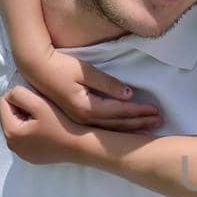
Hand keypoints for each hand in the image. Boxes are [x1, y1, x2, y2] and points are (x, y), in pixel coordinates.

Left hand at [0, 85, 104, 165]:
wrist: (80, 145)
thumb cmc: (61, 124)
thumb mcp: (39, 103)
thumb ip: (19, 94)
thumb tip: (10, 95)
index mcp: (11, 133)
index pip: (3, 103)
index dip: (19, 96)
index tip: (37, 100)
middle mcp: (12, 146)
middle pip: (9, 116)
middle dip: (21, 108)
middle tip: (41, 109)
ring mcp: (21, 154)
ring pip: (16, 126)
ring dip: (26, 119)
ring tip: (44, 119)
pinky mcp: (30, 157)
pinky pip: (24, 138)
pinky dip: (31, 131)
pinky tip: (46, 130)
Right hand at [21, 45, 161, 132]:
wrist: (36, 70)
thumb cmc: (60, 67)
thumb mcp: (85, 72)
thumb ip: (108, 84)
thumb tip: (129, 94)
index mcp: (87, 107)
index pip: (120, 111)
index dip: (139, 111)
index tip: (156, 110)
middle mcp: (85, 118)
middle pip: (118, 124)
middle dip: (140, 122)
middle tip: (160, 121)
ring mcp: (80, 121)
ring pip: (111, 129)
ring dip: (131, 128)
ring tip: (149, 129)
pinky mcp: (78, 118)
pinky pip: (102, 128)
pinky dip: (118, 129)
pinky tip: (127, 130)